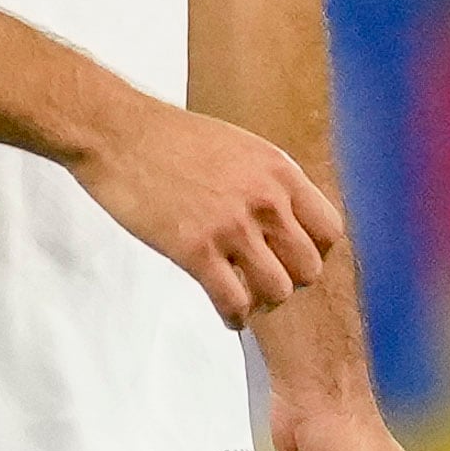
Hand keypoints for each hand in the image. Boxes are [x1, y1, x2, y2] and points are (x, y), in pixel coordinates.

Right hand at [72, 94, 342, 327]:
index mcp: (279, 171)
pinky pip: (233, 301)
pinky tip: (227, 312)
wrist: (120, 134)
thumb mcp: (241, 147)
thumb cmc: (173, 139)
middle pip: (309, 268)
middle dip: (290, 280)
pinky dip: (234, 316)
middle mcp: (265, 199)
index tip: (293, 258)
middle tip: (266, 280)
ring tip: (245, 296)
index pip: (329, 230)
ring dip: (262, 301)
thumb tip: (289, 219)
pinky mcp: (195, 249)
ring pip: (277, 291)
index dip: (314, 252)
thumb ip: (269, 182)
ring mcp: (231, 226)